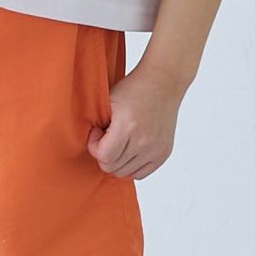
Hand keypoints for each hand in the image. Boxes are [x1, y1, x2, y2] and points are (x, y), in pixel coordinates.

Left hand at [86, 60, 183, 179]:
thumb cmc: (133, 89)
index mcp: (128, 126)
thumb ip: (96, 124)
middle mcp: (144, 141)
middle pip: (112, 168)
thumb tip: (90, 148)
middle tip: (108, 137)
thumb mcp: (108, 101)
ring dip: (117, 160)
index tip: (97, 133)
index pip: (104, 157)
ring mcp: (155, 149)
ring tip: (120, 141)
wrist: (164, 81)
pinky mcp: (163, 153)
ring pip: (124, 173)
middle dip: (104, 154)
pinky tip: (130, 149)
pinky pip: (139, 174)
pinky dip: (131, 166)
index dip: (94, 147)